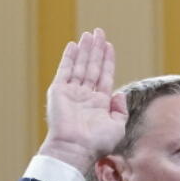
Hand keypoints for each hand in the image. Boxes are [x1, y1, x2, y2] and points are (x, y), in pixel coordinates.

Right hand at [39, 28, 127, 172]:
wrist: (75, 148)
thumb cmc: (97, 143)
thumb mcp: (117, 128)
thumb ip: (121, 110)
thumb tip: (119, 93)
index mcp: (99, 104)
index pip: (105, 77)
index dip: (107, 61)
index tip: (109, 46)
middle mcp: (85, 96)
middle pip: (93, 67)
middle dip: (96, 50)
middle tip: (99, 32)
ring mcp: (72, 93)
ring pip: (81, 66)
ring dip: (85, 50)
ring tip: (89, 34)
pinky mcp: (59, 91)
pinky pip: (65, 70)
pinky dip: (69, 57)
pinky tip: (74, 45)